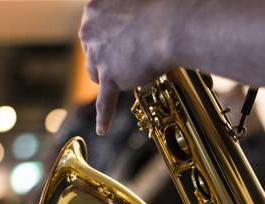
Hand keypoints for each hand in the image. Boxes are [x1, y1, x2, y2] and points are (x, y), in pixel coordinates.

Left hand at [79, 0, 176, 134]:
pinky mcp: (110, 76)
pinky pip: (105, 101)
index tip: (124, 40)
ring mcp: (98, 56)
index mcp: (94, 7)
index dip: (111, 37)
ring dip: (110, 76)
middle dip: (108, 58)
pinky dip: (104, 116)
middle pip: (92, 52)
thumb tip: (136, 50)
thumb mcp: (140, 8)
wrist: (175, 23)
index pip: (95, 29)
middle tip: (130, 57)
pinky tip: (102, 129)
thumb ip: (131, 23)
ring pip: (95, 73)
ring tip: (128, 76)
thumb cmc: (165, 9)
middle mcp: (89, 30)